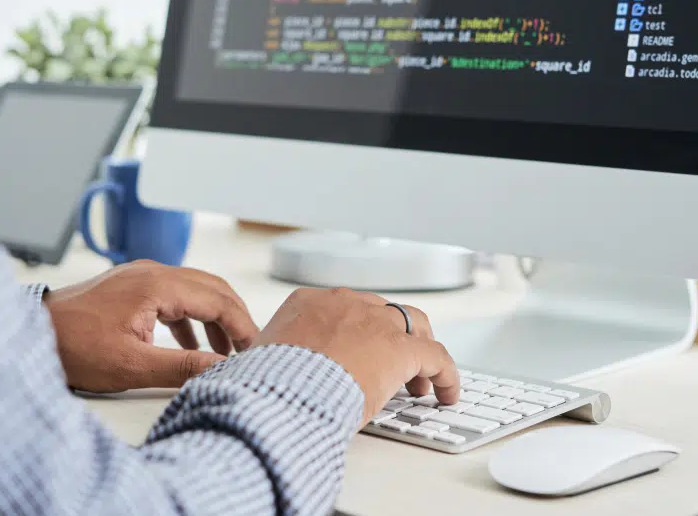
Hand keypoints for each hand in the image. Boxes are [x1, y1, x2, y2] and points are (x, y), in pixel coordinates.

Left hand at [45, 260, 258, 392]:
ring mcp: (141, 276)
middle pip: (212, 288)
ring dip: (215, 318)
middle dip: (235, 318)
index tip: (255, 349)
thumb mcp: (131, 365)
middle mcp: (152, 272)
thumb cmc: (71, 346)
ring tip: (227, 349)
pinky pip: (174, 296)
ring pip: (195, 290)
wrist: (26, 333)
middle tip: (251, 347)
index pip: (218, 300)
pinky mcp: (131, 287)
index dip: (242, 326)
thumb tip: (221, 369)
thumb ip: (182, 366)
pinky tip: (193, 343)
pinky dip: (191, 317)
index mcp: (158, 284)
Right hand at [253, 288, 459, 427]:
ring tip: (425, 382)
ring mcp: (375, 322)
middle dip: (394, 336)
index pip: (346, 309)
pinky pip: (436, 357)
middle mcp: (345, 304)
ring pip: (415, 325)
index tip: (362, 353)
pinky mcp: (400, 349)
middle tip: (400, 365)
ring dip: (422, 351)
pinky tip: (448, 393)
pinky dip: (447, 375)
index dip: (360, 333)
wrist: (279, 393)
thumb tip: (250, 373)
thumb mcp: (260, 361)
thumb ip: (270, 358)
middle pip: (384, 311)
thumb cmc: (265, 384)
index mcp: (309, 303)